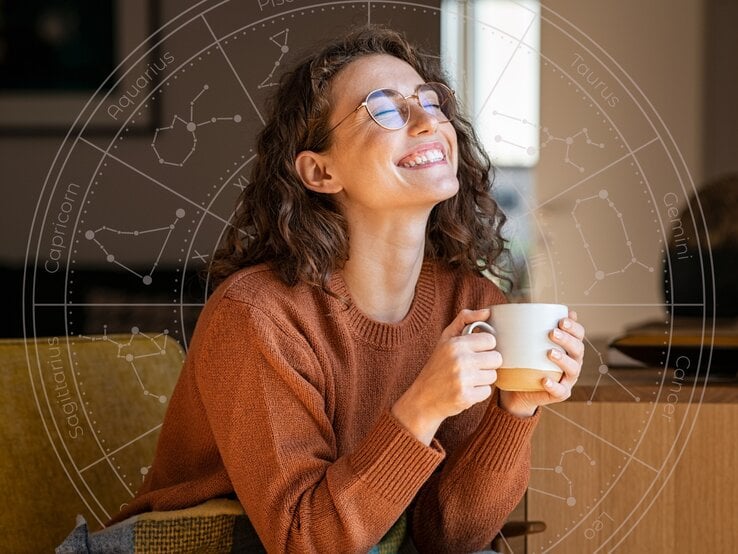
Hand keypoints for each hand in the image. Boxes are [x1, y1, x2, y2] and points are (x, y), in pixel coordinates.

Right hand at [391, 308, 501, 443]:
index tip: (475, 352)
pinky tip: (465, 390)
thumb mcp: (445, 339)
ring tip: (467, 379)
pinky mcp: (466, 397)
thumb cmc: (437, 366)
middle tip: (472, 367)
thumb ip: (465, 320)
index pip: (491, 340)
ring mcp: (463, 379)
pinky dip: (478, 393)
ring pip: (493, 376)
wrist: (422, 398)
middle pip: (496, 358)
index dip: (485, 347)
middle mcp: (460, 360)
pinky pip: (487, 392)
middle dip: (487, 364)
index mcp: (456, 344)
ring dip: (483, 379)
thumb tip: (487, 311)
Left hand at [499, 310, 585, 417]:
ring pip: (573, 369)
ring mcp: (567, 379)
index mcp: (567, 346)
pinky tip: (544, 380)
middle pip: (578, 349)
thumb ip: (521, 327)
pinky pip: (561, 391)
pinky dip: (554, 386)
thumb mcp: (522, 342)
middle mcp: (572, 361)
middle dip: (568, 339)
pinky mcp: (560, 393)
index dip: (574, 326)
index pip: (578, 334)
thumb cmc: (522, 360)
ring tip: (550, 353)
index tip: (561, 320)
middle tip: (552, 333)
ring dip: (564, 360)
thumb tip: (505, 310)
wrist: (517, 389)